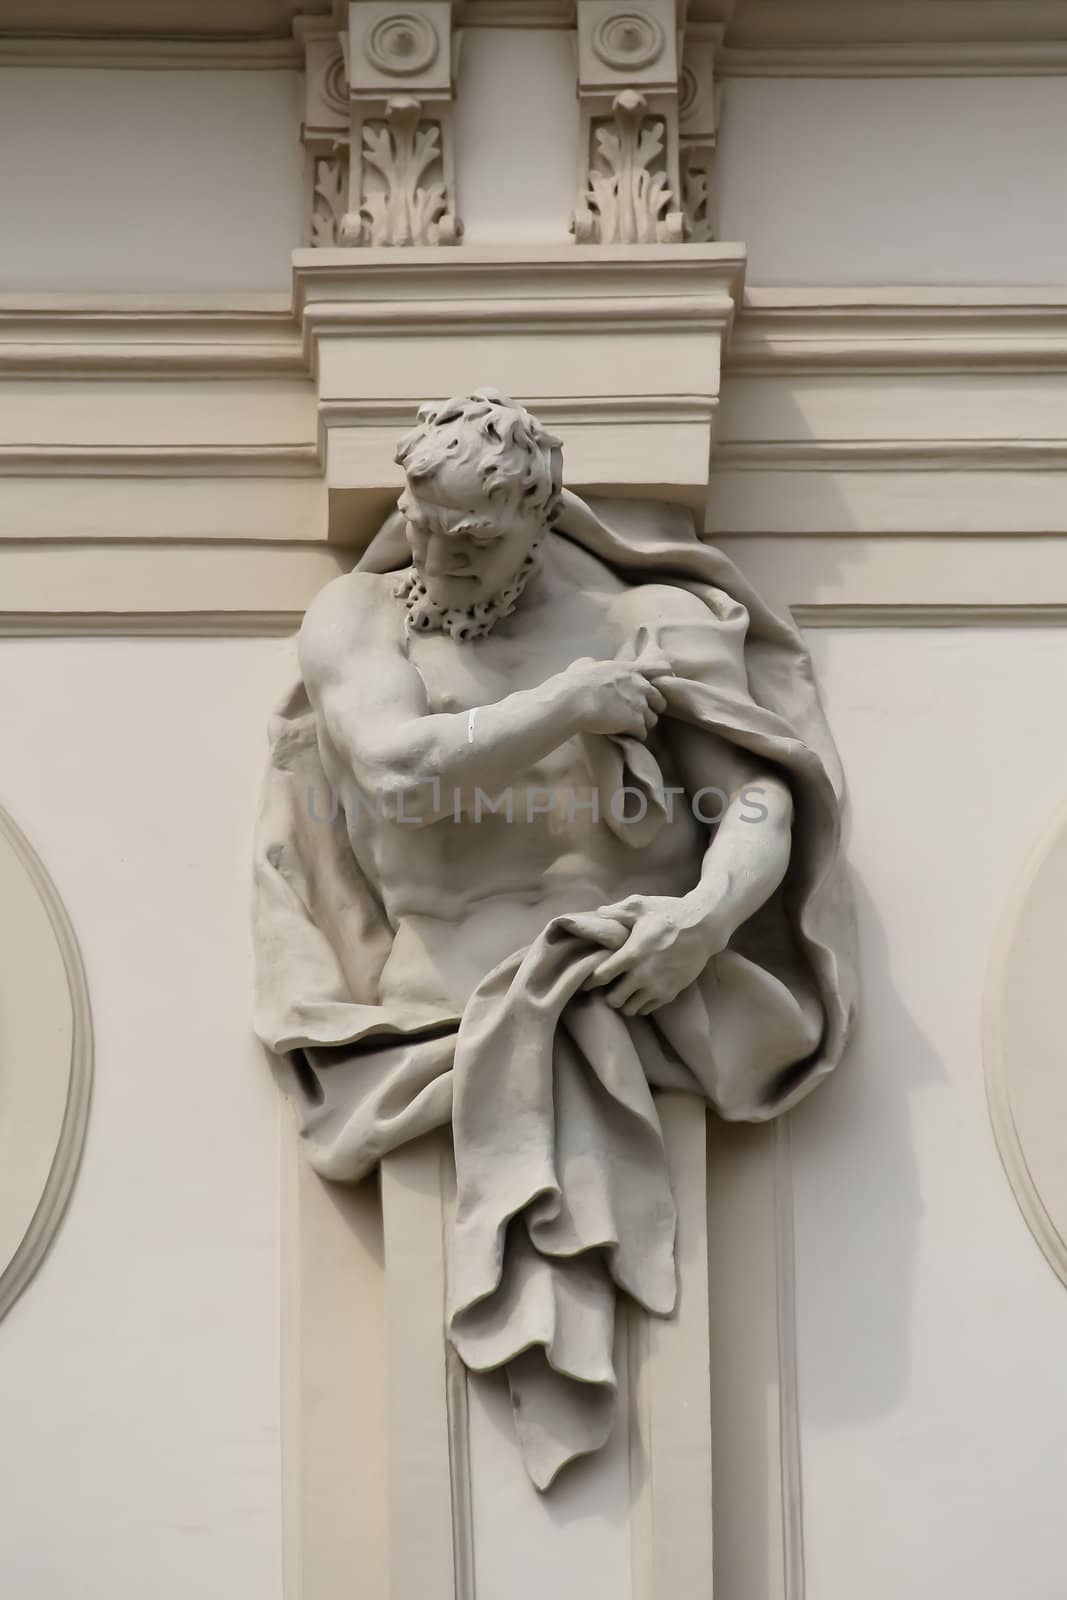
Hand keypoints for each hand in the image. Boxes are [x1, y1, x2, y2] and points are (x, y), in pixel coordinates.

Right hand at [561, 651, 670, 739]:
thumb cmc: (574, 681)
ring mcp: (640, 704)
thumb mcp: (585, 664)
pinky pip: (642, 734)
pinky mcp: (636, 722)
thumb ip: (594, 664)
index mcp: (630, 669)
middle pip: (660, 700)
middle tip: (638, 713)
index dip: (664, 677)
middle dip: (652, 708)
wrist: (573, 700)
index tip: (660, 685)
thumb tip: (590, 664)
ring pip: (652, 719)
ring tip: (628, 728)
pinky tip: (625, 736)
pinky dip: (635, 737)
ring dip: (642, 724)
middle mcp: (640, 685)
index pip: (660, 668)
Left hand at [583, 893, 726, 1015]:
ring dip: (624, 1001)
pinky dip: (640, 1004)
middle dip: (607, 994)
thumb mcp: (642, 906)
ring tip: (624, 990)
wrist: (704, 928)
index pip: (602, 976)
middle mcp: (644, 975)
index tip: (588, 979)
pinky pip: (648, 1009)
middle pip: (614, 1000)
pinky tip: (640, 991)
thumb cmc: (670, 914)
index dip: (591, 980)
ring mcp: (658, 987)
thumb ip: (617, 911)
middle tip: (609, 986)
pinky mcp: (671, 993)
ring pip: (630, 1009)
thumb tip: (598, 914)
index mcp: (633, 954)